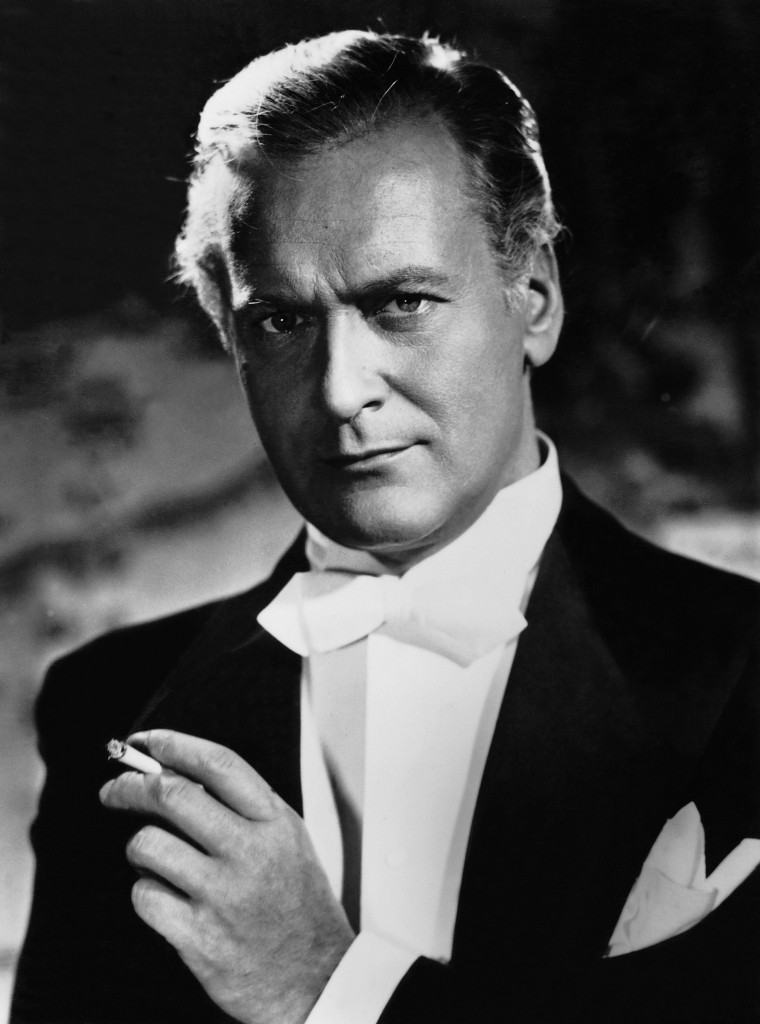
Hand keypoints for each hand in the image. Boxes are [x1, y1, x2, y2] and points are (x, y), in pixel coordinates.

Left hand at [99, 729, 353, 1023]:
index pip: (218, 764)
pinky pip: (144, 898)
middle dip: (131, 786)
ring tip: (152, 858)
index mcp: (274, 822)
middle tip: (115, 789)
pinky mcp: (200, 938)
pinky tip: (163, 896)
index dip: (174, 745)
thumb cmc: (297, 904)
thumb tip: (177, 772)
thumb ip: (244, 807)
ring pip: (148, 845)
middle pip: (172, 795)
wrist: (317, 978)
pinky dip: (145, 893)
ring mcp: (223, 895)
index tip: (146, 742)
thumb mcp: (288, 840)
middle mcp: (250, 852)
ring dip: (139, 847)